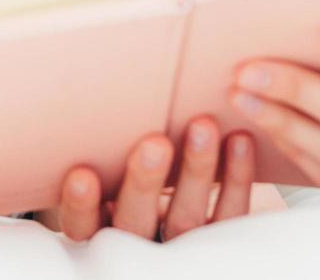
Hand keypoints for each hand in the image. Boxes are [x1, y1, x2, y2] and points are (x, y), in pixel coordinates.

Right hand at [50, 116, 255, 241]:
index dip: (80, 204)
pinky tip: (239, 140)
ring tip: (203, 126)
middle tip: (156, 143)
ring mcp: (183, 244)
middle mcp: (139, 239)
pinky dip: (236, 178)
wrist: (200, 201)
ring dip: (196, 169)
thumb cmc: (141, 161)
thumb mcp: (116, 159)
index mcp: (103, 223)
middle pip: (135, 222)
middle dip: (145, 182)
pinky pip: (230, 215)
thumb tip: (101, 76)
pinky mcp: (223, 237)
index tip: (81, 174)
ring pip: (186, 218)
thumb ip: (109, 140)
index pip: (83, 224)